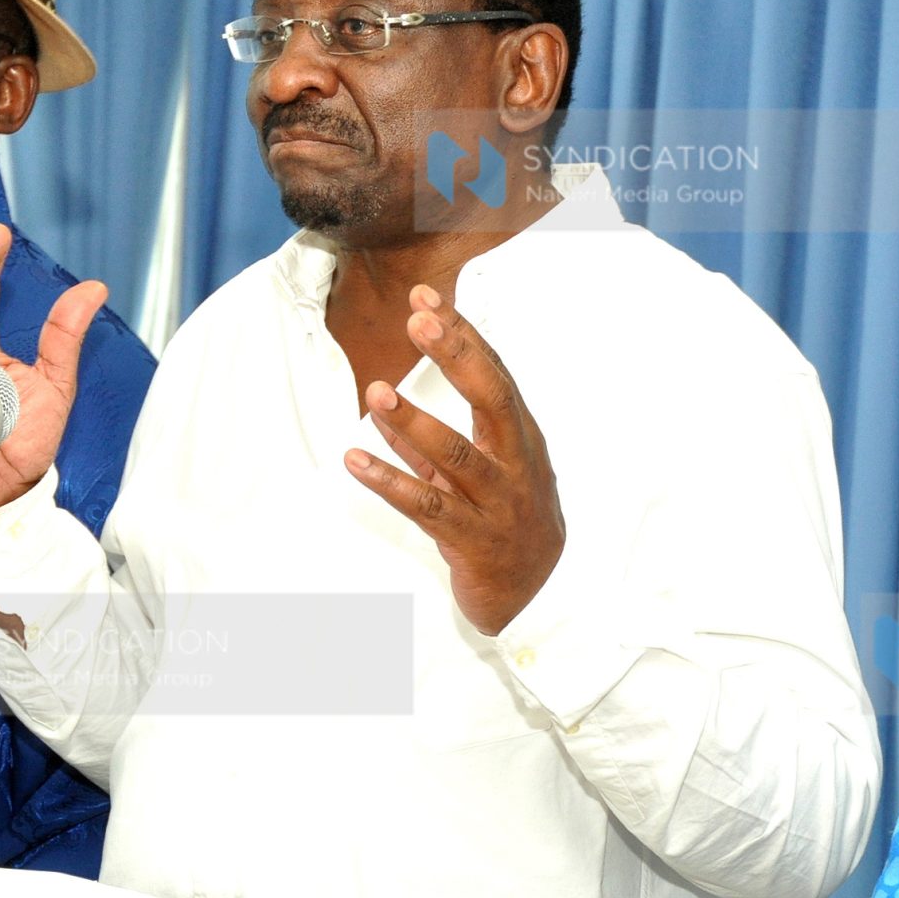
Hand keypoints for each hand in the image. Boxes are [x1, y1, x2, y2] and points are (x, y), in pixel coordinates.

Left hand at [344, 284, 564, 634]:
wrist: (542, 600)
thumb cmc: (509, 526)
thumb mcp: (477, 477)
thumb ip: (432, 446)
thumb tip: (386, 410)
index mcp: (520, 438)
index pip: (493, 373)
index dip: (462, 334)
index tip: (427, 298)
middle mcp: (515, 463)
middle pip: (489, 398)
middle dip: (455, 354)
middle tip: (418, 319)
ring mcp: (498, 502)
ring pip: (456, 456)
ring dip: (414, 421)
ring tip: (376, 391)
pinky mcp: (475, 540)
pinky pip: (429, 507)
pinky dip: (390, 482)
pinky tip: (356, 461)